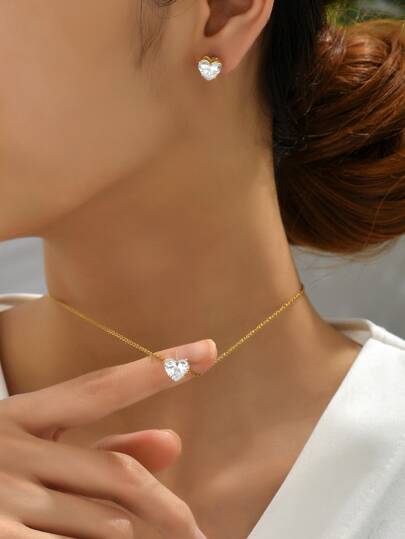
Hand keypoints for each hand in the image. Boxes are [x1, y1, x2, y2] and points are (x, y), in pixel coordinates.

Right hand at [0, 338, 216, 537]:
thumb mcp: (28, 452)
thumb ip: (101, 447)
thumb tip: (172, 441)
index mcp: (20, 416)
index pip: (102, 386)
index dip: (158, 368)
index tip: (207, 351)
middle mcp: (10, 449)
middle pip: (119, 473)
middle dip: (168, 507)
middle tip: (196, 531)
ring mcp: (1, 498)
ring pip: (106, 525)